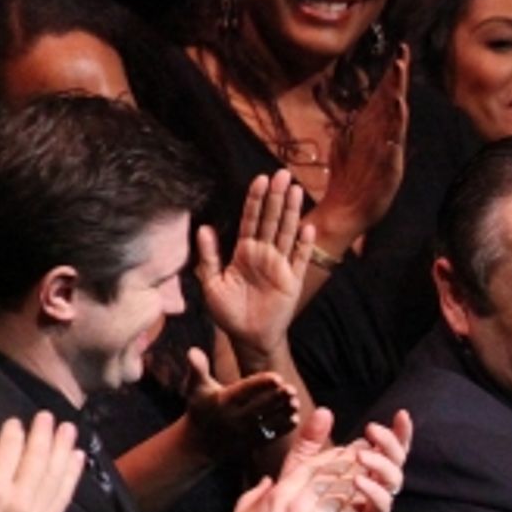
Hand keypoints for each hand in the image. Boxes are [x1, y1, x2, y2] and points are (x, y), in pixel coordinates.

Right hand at [0, 414, 83, 511]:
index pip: (10, 451)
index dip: (15, 433)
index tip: (16, 422)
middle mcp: (19, 502)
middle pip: (38, 460)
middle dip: (45, 435)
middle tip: (50, 417)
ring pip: (55, 477)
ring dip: (64, 451)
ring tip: (70, 431)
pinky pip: (62, 499)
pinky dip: (71, 478)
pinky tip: (76, 461)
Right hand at [179, 348, 297, 459]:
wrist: (200, 443)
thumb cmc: (200, 407)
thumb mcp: (195, 388)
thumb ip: (197, 369)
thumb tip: (193, 350)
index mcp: (223, 401)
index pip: (244, 391)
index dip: (261, 384)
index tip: (277, 377)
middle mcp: (235, 418)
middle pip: (259, 407)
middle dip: (276, 398)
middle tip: (292, 389)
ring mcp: (245, 432)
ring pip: (267, 421)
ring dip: (283, 412)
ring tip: (295, 401)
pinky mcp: (252, 442)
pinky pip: (269, 435)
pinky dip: (283, 428)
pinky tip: (295, 417)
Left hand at [196, 170, 313, 363]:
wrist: (248, 338)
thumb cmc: (228, 313)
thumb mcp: (212, 284)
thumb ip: (209, 256)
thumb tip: (204, 228)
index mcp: (244, 252)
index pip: (250, 219)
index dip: (255, 200)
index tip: (259, 179)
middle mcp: (263, 254)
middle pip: (271, 219)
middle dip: (276, 197)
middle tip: (281, 173)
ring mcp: (279, 266)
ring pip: (286, 232)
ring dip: (291, 212)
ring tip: (295, 189)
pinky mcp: (292, 281)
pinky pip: (299, 259)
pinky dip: (304, 245)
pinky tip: (307, 229)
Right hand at [226, 408, 411, 511]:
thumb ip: (253, 495)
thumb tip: (266, 481)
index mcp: (278, 496)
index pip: (311, 464)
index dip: (332, 453)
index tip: (344, 449)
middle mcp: (298, 505)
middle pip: (332, 473)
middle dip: (352, 460)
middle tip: (366, 453)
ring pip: (345, 491)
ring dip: (361, 478)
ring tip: (372, 470)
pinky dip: (361, 505)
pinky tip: (369, 499)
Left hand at [309, 45, 409, 257]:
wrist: (347, 211)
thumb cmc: (349, 181)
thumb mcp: (347, 148)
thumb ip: (352, 130)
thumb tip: (354, 112)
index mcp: (373, 131)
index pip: (385, 97)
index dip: (391, 75)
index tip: (398, 50)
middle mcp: (384, 139)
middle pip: (392, 103)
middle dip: (397, 80)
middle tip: (402, 54)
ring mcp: (388, 154)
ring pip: (394, 123)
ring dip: (397, 102)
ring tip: (399, 81)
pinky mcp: (388, 171)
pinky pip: (392, 148)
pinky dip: (395, 132)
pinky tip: (398, 115)